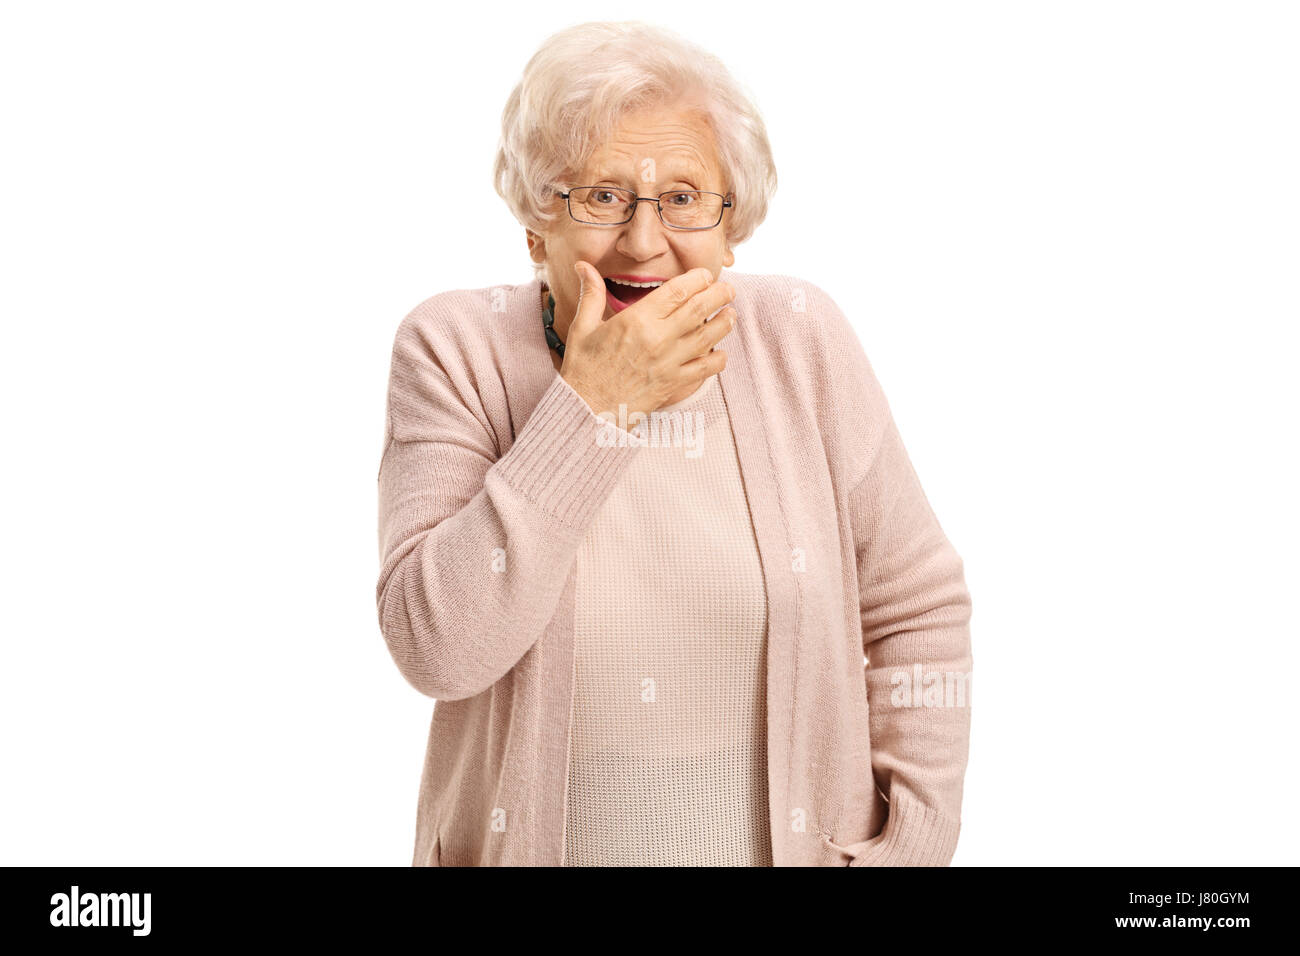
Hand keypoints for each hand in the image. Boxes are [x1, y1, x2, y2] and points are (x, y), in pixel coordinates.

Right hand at [559, 262, 736, 419]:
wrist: (586, 410)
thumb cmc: (583, 370)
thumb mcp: (583, 327)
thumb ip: (591, 294)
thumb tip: (583, 265)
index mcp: (637, 320)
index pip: (678, 291)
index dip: (697, 279)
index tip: (704, 275)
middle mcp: (658, 338)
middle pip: (700, 308)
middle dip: (719, 294)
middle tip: (728, 289)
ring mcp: (669, 362)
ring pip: (709, 336)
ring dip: (725, 322)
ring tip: (731, 314)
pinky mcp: (673, 384)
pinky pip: (706, 369)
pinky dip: (718, 359)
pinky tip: (720, 352)